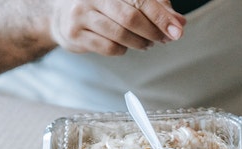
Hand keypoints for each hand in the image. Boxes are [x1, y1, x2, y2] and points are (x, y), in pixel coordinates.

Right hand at [48, 0, 185, 55]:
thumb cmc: (104, 7)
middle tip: (164, 40)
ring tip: (147, 44)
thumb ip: (156, 8)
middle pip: (130, 17)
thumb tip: (180, 23)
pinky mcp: (74, 34)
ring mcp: (80, 14)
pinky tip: (125, 46)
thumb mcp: (129, 1)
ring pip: (120, 35)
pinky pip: (108, 47)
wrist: (62, 16)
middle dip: (153, 32)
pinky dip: (123, 50)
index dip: (162, 16)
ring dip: (140, 43)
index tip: (178, 31)